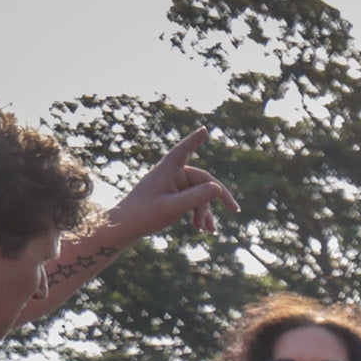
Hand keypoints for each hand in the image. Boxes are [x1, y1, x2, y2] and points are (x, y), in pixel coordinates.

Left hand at [98, 128, 237, 243]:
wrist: (125, 227)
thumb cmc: (145, 215)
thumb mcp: (173, 207)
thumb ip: (196, 197)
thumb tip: (217, 188)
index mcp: (166, 171)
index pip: (183, 151)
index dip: (194, 140)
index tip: (204, 129)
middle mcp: (171, 175)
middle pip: (203, 180)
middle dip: (217, 197)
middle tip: (235, 209)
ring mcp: (172, 186)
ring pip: (200, 194)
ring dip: (205, 212)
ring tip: (208, 230)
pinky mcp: (172, 196)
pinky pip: (193, 202)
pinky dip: (199, 214)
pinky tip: (204, 229)